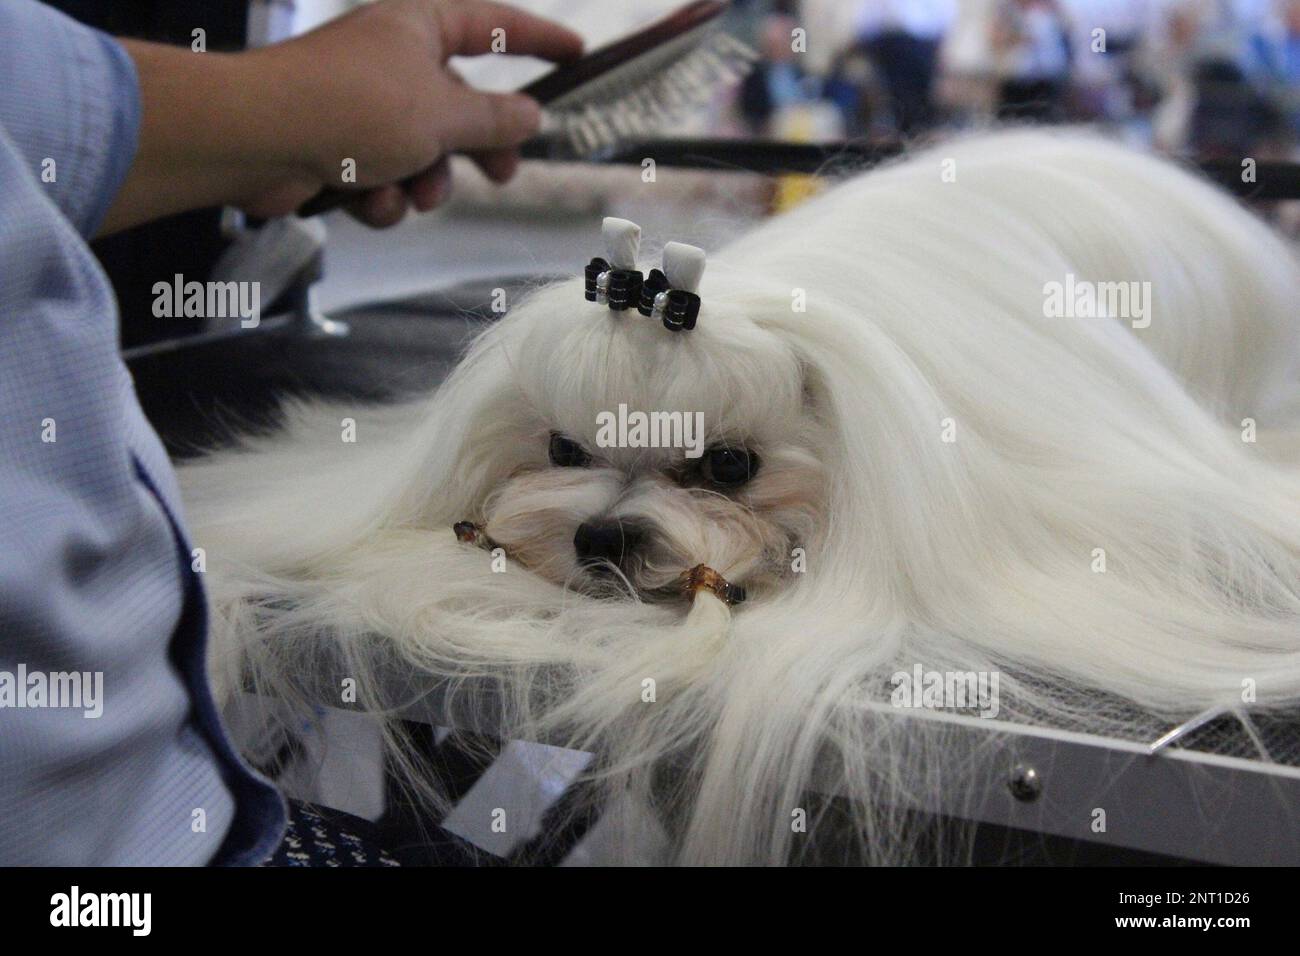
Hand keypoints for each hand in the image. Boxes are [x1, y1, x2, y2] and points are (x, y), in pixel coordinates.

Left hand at [103, 0, 582, 233]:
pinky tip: (367, 199)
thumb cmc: (351, 109)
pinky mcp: (338, 149)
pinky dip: (382, 195)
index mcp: (418, 26)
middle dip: (477, 148)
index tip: (576, 54)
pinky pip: (384, 176)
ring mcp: (363, 105)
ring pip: (424, 152)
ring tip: (416, 193)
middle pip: (460, 104)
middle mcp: (392, 59)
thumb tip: (532, 116)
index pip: (494, 23)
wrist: (255, 141)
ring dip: (426, 181)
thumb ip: (495, 119)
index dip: (539, 39)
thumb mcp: (442, 115)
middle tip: (503, 175)